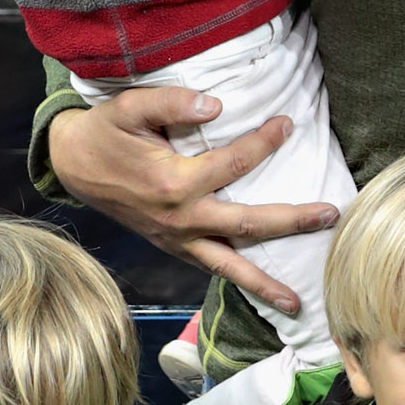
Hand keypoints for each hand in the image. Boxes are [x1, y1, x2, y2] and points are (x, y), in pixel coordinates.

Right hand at [47, 81, 338, 315]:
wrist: (73, 165)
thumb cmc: (106, 133)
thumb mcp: (129, 107)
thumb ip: (171, 101)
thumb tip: (216, 104)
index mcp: (174, 183)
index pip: (235, 162)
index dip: (265, 141)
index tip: (287, 123)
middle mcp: (182, 219)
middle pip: (248, 225)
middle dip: (292, 221)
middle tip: (330, 215)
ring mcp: (178, 240)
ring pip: (230, 266)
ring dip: (265, 284)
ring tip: (297, 302)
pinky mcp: (174, 249)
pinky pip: (212, 268)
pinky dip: (238, 280)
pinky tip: (262, 291)